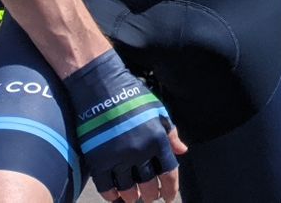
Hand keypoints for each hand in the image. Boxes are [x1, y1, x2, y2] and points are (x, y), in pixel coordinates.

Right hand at [61, 49, 185, 201]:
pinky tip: (116, 196)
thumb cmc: (133, 97)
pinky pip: (106, 186)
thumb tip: (182, 151)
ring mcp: (118, 157)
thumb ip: (171, 133)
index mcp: (158, 139)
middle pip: (149, 183)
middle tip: (151, 197)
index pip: (169, 172)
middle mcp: (139, 151)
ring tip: (135, 198)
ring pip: (128, 188)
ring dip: (133, 196)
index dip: (170, 188)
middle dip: (151, 194)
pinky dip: (112, 195)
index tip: (169, 196)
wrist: (102, 89)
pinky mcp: (98, 160)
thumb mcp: (158, 111)